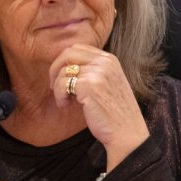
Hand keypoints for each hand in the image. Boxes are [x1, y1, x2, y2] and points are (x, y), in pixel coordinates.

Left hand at [49, 44, 148, 170]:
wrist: (126, 132)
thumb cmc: (114, 112)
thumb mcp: (107, 83)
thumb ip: (92, 71)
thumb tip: (64, 65)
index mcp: (109, 59)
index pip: (78, 48)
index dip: (64, 61)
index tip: (61, 77)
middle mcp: (105, 62)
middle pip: (68, 53)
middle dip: (55, 69)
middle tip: (54, 86)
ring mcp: (97, 72)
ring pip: (63, 70)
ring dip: (57, 87)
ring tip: (64, 100)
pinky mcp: (89, 86)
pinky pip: (62, 84)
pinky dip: (59, 95)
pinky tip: (65, 105)